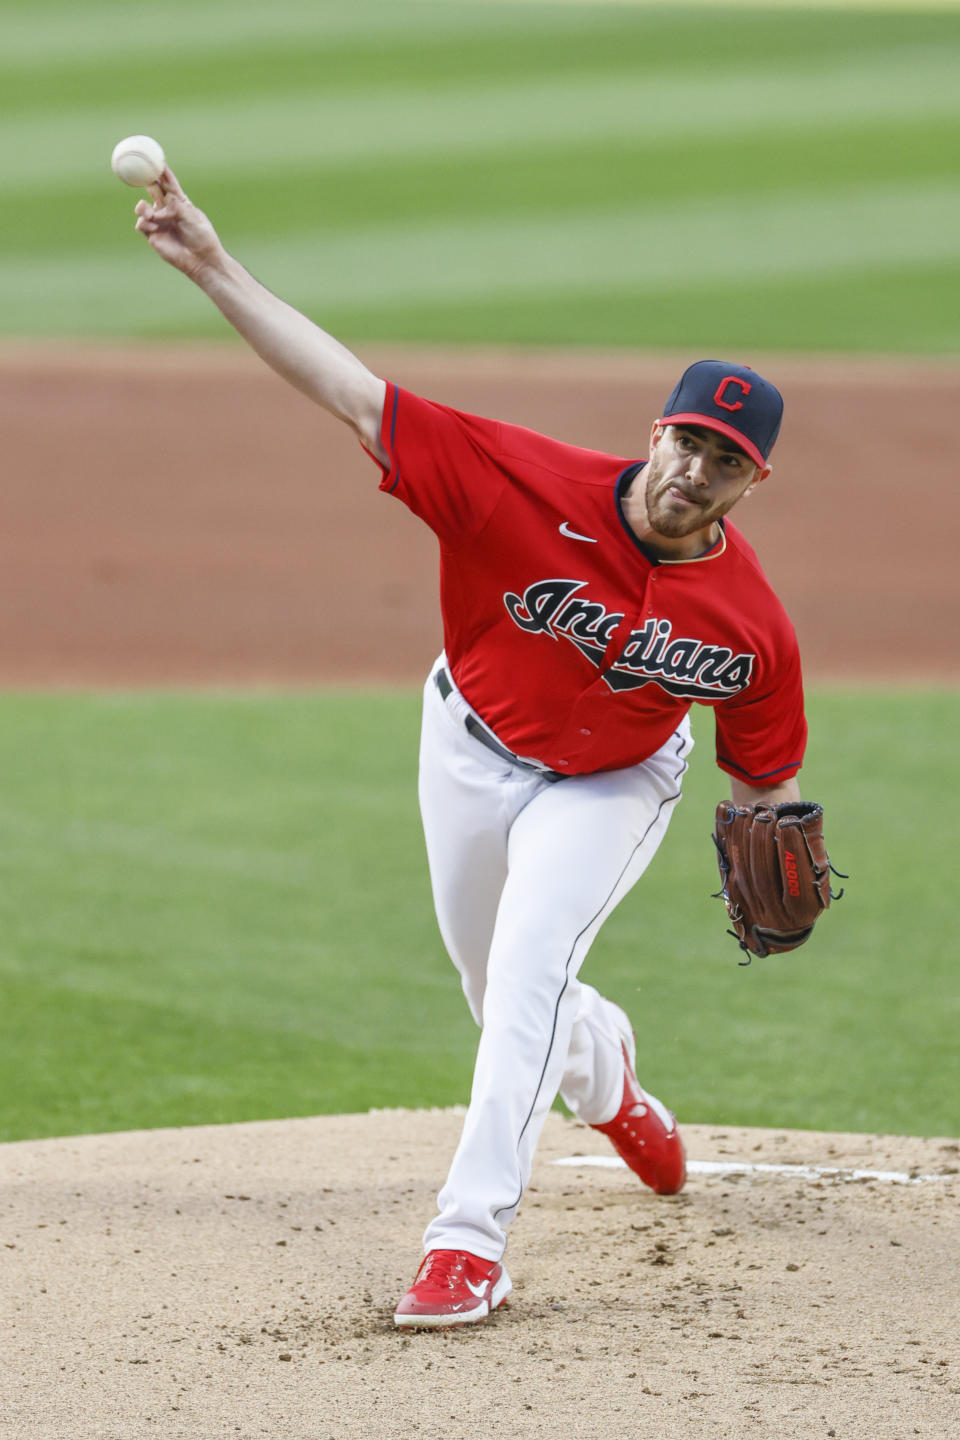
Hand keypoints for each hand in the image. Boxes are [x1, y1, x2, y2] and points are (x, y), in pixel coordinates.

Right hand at [134, 167, 223, 283]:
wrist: (201, 260)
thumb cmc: (202, 237)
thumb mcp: (193, 218)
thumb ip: (177, 208)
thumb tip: (162, 206)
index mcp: (180, 203)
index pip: (169, 184)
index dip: (163, 173)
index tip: (157, 160)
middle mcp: (167, 210)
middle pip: (153, 191)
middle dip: (146, 181)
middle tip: (140, 174)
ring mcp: (159, 222)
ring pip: (143, 208)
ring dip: (142, 207)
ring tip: (148, 212)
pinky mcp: (153, 235)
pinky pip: (142, 224)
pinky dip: (145, 223)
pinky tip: (153, 227)